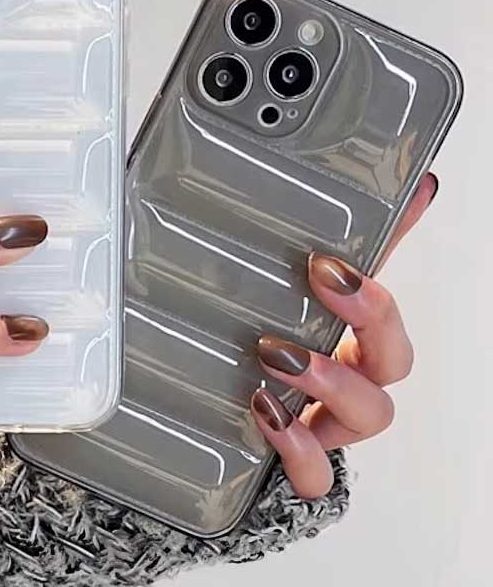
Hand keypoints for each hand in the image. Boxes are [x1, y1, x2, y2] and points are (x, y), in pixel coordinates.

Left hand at [250, 172, 438, 497]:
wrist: (251, 420)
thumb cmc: (287, 349)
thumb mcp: (302, 295)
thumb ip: (344, 245)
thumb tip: (409, 185)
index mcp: (355, 338)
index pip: (386, 313)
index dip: (371, 291)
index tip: (326, 261)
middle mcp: (353, 379)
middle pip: (394, 361)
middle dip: (367, 321)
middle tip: (321, 281)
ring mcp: (332, 423)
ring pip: (372, 413)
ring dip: (330, 380)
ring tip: (275, 354)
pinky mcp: (304, 463)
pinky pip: (319, 474)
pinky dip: (301, 451)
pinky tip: (268, 416)